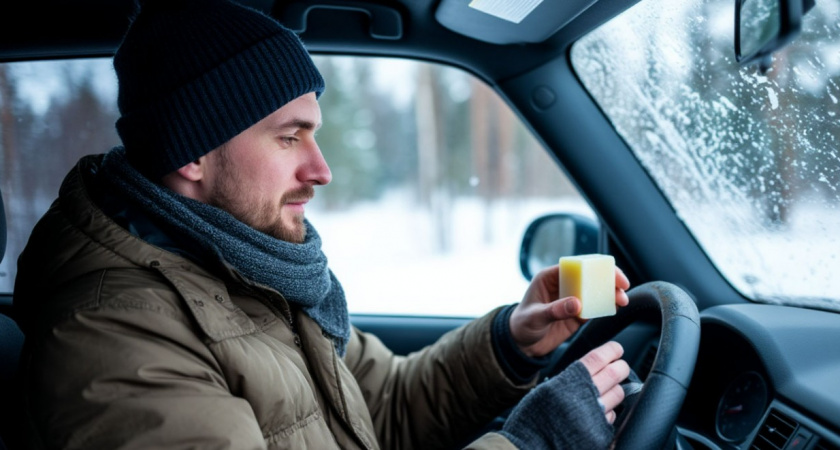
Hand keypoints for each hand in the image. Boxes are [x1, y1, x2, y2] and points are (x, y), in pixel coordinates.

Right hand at [498, 341, 629, 448]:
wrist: (530, 448)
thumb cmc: (533, 419)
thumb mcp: (547, 391)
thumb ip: (569, 379)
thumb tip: (592, 369)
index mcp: (569, 382)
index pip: (598, 359)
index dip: (611, 351)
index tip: (617, 349)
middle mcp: (584, 397)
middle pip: (615, 374)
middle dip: (621, 367)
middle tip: (620, 367)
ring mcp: (594, 417)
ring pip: (618, 395)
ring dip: (615, 390)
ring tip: (606, 392)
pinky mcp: (600, 435)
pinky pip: (612, 418)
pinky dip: (608, 413)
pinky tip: (597, 414)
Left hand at [509, 265, 629, 356]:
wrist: (521, 345)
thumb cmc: (521, 325)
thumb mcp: (535, 317)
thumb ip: (555, 310)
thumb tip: (577, 304)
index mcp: (550, 277)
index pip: (576, 266)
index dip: (595, 267)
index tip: (610, 274)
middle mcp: (563, 285)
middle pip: (589, 276)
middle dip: (608, 279)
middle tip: (623, 286)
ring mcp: (571, 299)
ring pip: (595, 291)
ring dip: (610, 293)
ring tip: (622, 300)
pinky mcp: (577, 314)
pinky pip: (594, 307)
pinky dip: (606, 307)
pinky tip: (615, 308)